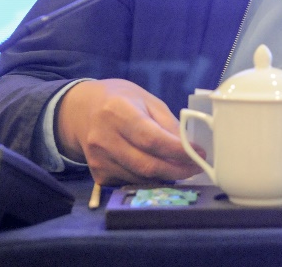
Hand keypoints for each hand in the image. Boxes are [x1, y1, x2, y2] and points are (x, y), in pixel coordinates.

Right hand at [56, 78, 204, 185]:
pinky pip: (131, 182)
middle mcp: (104, 138)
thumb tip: (190, 146)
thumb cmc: (119, 100)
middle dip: (178, 170)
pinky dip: (149, 179)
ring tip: (181, 168)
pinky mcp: (98, 174)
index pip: (152, 139)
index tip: (200, 153)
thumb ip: (168, 123)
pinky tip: (158, 169)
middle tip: (196, 167)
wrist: (81, 110)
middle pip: (147, 164)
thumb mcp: (147, 100)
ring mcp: (98, 159)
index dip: (179, 150)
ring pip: (141, 178)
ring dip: (166, 176)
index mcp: (117, 112)